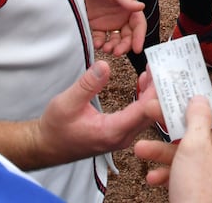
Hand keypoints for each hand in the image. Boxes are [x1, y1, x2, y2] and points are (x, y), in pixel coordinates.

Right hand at [41, 63, 159, 157]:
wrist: (47, 146)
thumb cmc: (55, 128)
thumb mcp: (66, 103)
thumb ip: (87, 85)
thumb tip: (105, 65)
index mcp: (112, 131)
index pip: (143, 110)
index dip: (156, 91)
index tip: (162, 71)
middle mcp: (122, 137)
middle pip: (150, 113)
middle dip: (159, 89)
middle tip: (164, 65)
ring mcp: (122, 136)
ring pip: (146, 114)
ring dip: (153, 93)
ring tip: (155, 69)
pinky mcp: (119, 133)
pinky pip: (139, 116)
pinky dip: (144, 98)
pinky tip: (143, 82)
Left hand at [76, 0, 146, 54]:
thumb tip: (141, 7)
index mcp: (128, 6)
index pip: (138, 24)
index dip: (139, 37)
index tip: (138, 48)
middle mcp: (120, 15)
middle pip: (127, 36)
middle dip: (125, 46)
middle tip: (117, 51)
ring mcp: (108, 21)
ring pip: (115, 40)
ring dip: (113, 47)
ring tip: (106, 48)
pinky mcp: (95, 24)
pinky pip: (99, 38)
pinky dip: (99, 43)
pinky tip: (97, 43)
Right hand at [134, 97, 211, 200]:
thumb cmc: (201, 193)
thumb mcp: (195, 147)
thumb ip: (196, 119)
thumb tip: (199, 99)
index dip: (206, 100)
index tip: (185, 92)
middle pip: (201, 132)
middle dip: (173, 126)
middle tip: (153, 113)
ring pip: (187, 154)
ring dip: (162, 151)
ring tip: (140, 149)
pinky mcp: (200, 189)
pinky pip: (184, 173)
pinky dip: (167, 173)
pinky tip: (152, 177)